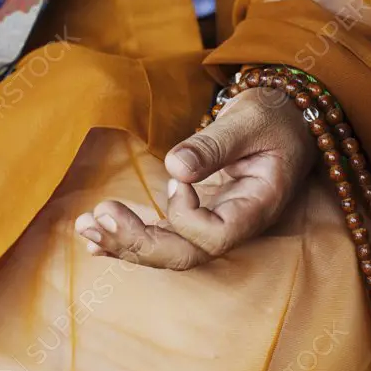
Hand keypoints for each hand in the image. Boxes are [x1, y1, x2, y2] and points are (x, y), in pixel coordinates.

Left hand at [74, 87, 315, 269]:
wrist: (285, 117)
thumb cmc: (274, 115)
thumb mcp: (249, 120)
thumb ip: (215, 144)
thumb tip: (175, 167)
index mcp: (257, 206)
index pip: (215, 235)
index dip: (186, 215)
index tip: (177, 177)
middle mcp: (235, 224)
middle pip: (185, 255)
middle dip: (139, 242)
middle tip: (100, 216)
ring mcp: (214, 223)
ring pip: (168, 251)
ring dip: (123, 242)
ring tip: (85, 226)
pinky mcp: (195, 214)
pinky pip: (161, 236)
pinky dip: (126, 237)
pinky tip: (94, 238)